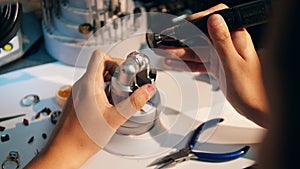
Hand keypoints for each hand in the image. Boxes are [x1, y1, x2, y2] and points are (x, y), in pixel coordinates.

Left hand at [24, 50, 155, 168]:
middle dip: (117, 74)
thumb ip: (134, 102)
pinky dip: (103, 92)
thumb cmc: (82, 137)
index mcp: (88, 84)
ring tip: (119, 98)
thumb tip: (147, 90)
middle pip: (101, 66)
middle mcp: (81, 85)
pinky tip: (109, 107)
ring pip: (97, 78)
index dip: (116, 60)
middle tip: (126, 87)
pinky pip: (92, 88)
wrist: (64, 151)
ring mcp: (77, 92)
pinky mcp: (77, 100)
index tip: (126, 73)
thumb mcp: (115, 118)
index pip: (100, 56)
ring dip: (111, 83)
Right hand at [156, 4, 269, 126]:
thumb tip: (214, 19)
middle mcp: (228, 44)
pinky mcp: (217, 66)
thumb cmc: (252, 89)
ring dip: (181, 51)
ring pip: (198, 49)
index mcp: (237, 38)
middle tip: (166, 42)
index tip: (184, 24)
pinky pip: (199, 61)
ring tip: (164, 52)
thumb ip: (222, 41)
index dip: (199, 18)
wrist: (256, 108)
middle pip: (202, 35)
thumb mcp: (233, 63)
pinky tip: (175, 63)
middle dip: (183, 38)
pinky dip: (187, 63)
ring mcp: (221, 55)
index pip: (217, 18)